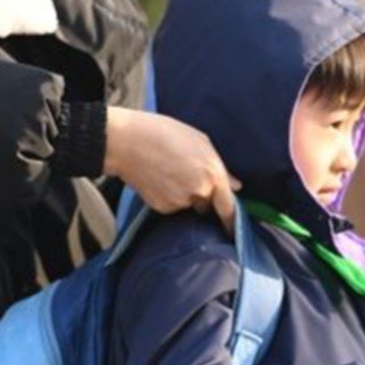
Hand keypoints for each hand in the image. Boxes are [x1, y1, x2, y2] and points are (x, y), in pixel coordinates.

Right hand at [105, 107, 240, 230]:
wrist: (128, 142)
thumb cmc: (164, 134)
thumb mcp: (200, 141)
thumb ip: (220, 167)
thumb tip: (235, 185)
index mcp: (212, 174)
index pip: (228, 206)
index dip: (232, 220)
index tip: (233, 230)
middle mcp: (199, 191)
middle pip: (206, 204)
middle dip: (200, 195)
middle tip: (184, 173)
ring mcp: (180, 201)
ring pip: (187, 204)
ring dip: (182, 194)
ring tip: (167, 171)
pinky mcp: (162, 207)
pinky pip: (170, 206)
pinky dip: (166, 197)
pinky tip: (157, 179)